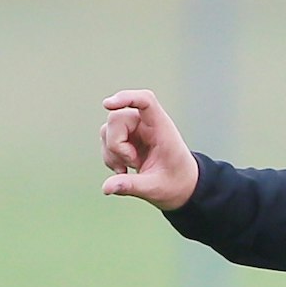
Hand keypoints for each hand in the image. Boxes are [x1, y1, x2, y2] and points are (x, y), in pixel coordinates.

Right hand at [100, 89, 198, 210]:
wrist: (180, 186)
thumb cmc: (175, 183)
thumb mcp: (155, 188)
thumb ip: (131, 185)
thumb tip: (106, 188)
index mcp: (162, 129)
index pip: (146, 101)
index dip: (126, 98)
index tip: (108, 104)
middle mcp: (146, 124)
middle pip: (116, 119)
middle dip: (116, 145)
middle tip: (133, 164)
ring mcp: (133, 130)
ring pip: (107, 130)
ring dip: (113, 153)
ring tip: (131, 168)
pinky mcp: (124, 138)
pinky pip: (105, 141)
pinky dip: (110, 158)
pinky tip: (124, 170)